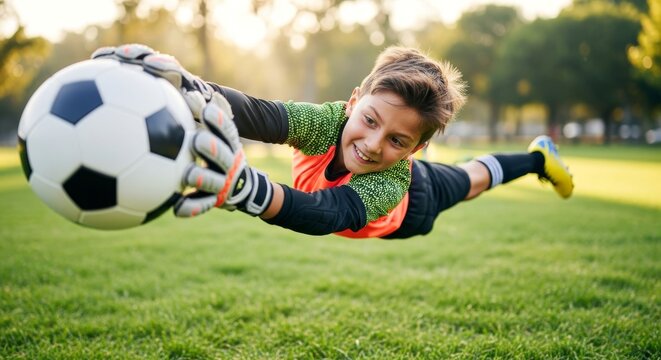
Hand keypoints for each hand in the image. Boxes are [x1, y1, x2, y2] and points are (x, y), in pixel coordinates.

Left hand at [92, 44, 272, 216]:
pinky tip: (176, 209)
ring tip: (189, 175)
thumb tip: (155, 75)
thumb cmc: (206, 151)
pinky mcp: (214, 201)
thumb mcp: (201, 130)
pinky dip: (191, 208)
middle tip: (198, 140)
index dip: (217, 118)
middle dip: (213, 147)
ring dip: (203, 177)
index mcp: (226, 143)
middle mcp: (228, 161)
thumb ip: (184, 112)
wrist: (232, 186)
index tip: (202, 106)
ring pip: (215, 181)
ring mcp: (222, 183)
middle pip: (225, 153)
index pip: (226, 128)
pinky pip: (202, 207)